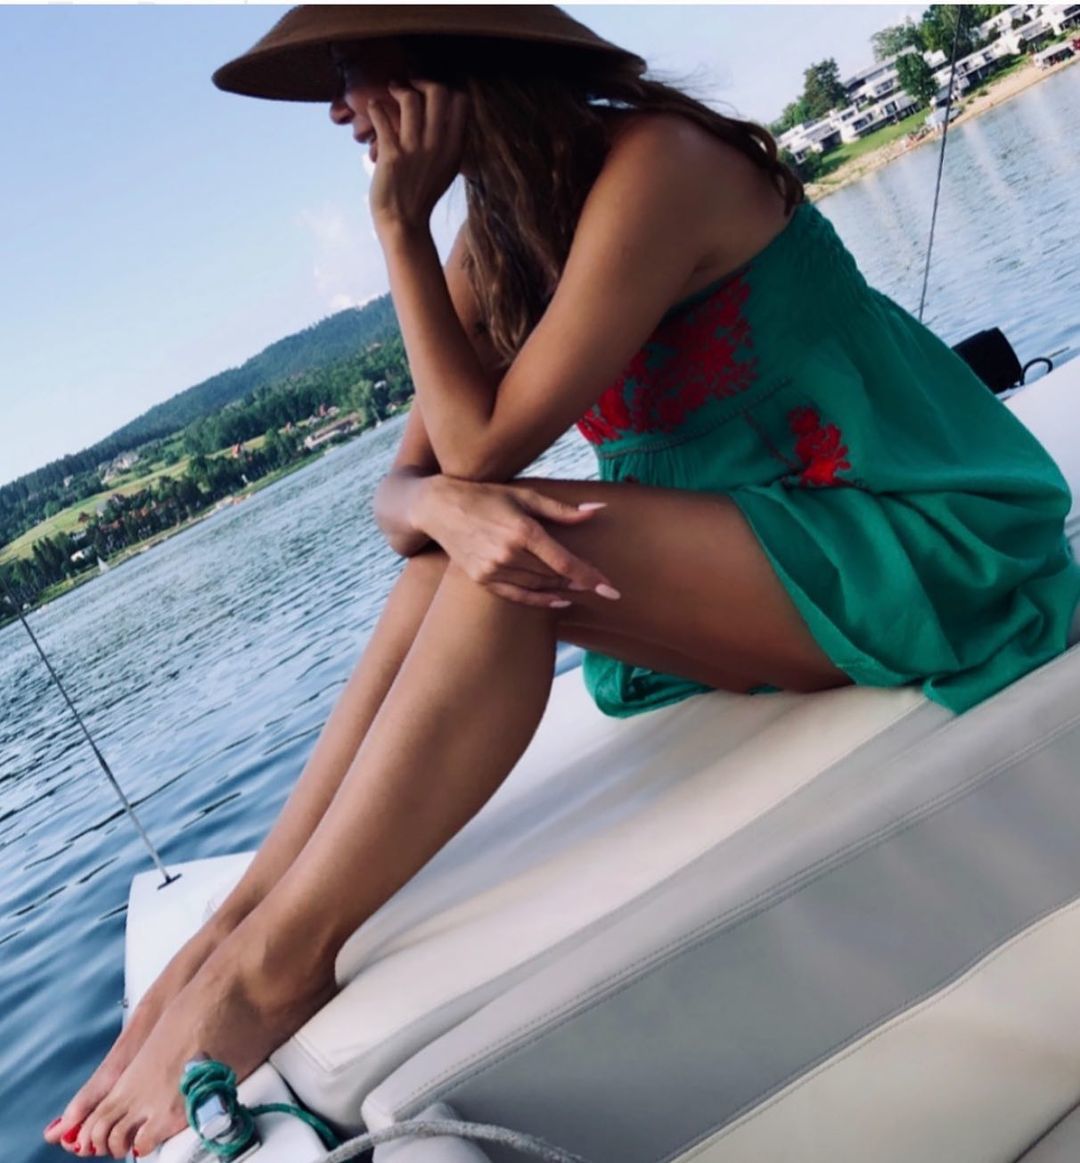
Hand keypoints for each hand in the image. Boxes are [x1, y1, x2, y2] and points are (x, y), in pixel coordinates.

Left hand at [368, 80, 468, 237]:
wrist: (404, 223)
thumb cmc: (421, 196)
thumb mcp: (446, 169)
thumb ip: (448, 143)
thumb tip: (444, 116)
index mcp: (454, 149)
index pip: (461, 102)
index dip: (446, 89)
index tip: (430, 92)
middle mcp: (438, 146)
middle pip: (438, 92)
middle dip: (421, 81)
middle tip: (409, 84)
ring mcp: (415, 150)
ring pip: (410, 99)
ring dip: (397, 89)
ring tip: (391, 91)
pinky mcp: (392, 154)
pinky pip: (382, 116)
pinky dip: (376, 107)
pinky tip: (373, 108)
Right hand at [416, 477, 619, 608]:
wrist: (440, 508)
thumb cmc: (486, 496)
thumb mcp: (525, 495)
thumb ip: (562, 510)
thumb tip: (597, 512)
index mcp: (523, 530)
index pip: (564, 562)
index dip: (590, 576)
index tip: (611, 589)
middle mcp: (508, 553)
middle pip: (554, 576)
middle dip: (579, 581)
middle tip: (599, 583)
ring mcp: (493, 569)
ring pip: (538, 586)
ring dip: (562, 588)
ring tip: (580, 587)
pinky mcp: (482, 579)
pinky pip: (518, 597)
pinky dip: (540, 601)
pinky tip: (559, 601)